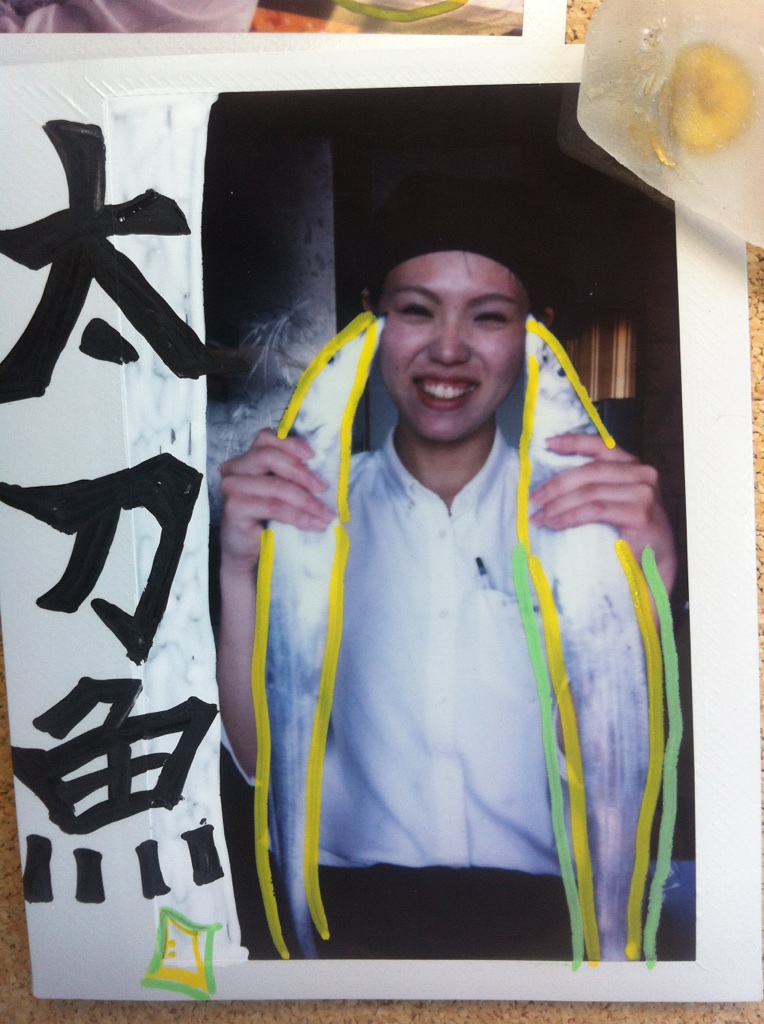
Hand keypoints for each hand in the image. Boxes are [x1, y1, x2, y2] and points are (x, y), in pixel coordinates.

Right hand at [219, 428, 334, 574]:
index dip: (290, 444)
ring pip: (276, 486)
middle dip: (301, 472)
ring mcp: (231, 487)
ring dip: (306, 501)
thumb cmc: (269, 520)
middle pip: (269, 456)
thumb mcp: (283, 493)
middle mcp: (234, 469)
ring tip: (326, 514)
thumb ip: (293, 476)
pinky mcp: (234, 508)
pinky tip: (313, 524)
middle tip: (323, 488)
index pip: (265, 438)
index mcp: (247, 458)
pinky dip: (298, 516)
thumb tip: (326, 469)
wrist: (249, 553)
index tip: (313, 456)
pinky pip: (273, 507)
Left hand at [529, 433, 676, 593]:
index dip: (573, 442)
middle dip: (556, 485)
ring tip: (540, 516)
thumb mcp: (616, 499)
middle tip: (535, 498)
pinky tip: (555, 523)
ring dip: (558, 505)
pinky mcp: (639, 514)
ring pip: (589, 492)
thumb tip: (553, 481)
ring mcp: (643, 493)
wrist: (656, 562)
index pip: (601, 445)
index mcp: (634, 465)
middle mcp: (642, 473)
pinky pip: (595, 511)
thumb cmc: (630, 531)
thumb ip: (596, 484)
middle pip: (589, 472)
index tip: (547, 444)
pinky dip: (570, 517)